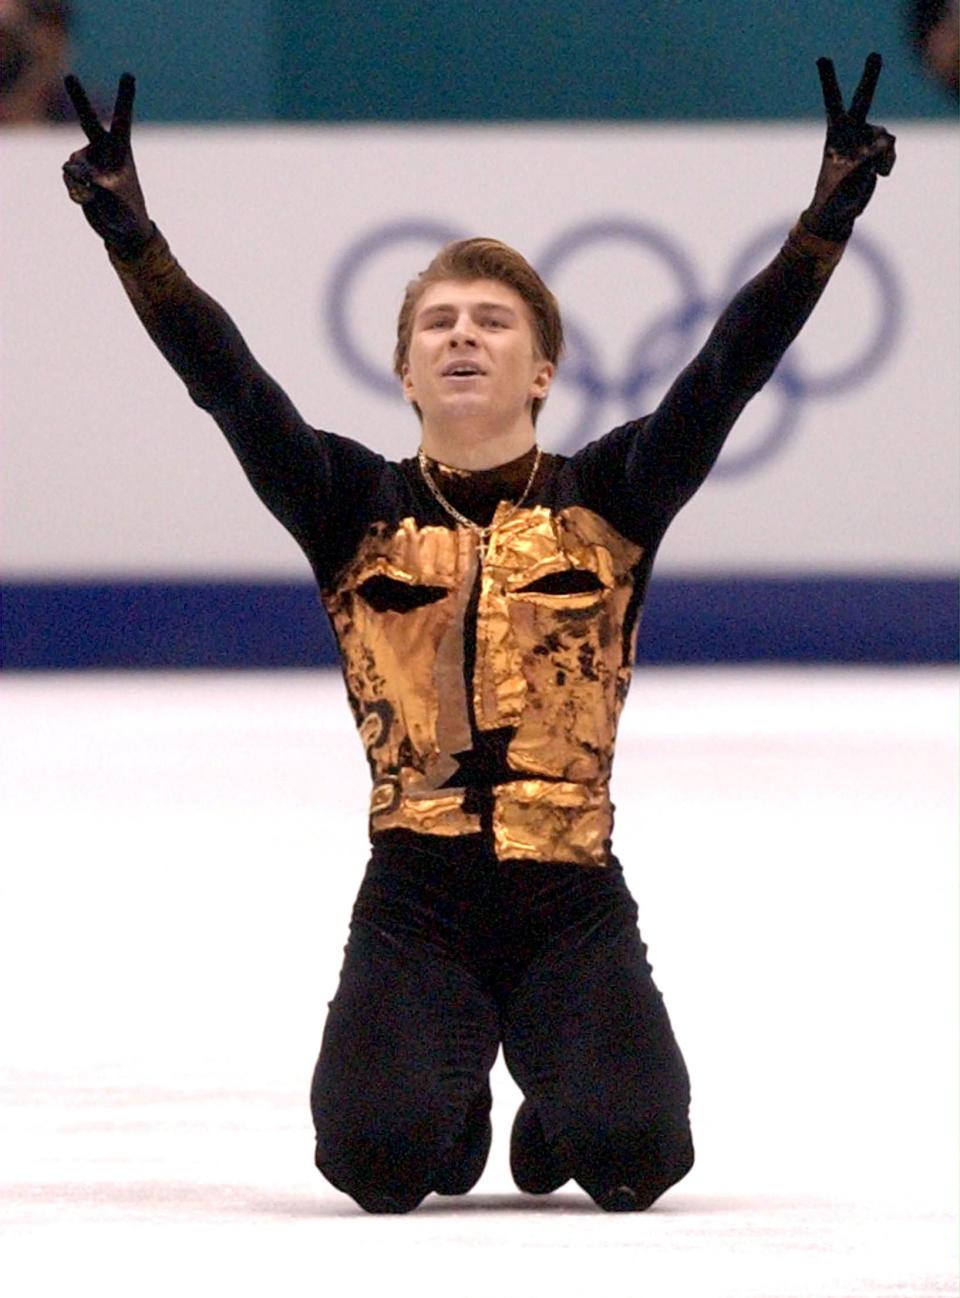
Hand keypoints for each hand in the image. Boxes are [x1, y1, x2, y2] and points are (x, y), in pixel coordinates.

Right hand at [62, 73, 153, 258]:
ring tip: (95, 196)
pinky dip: (74, 190)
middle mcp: (104, 151)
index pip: (123, 120)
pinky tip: (86, 199)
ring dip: (78, 181)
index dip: (125, 98)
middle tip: (69, 76)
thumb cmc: (127, 213)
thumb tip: (70, 167)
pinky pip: (67, 177)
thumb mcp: (114, 198)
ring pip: (72, 163)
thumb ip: (93, 179)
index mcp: (122, 151)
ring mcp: (89, 162)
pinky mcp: (78, 174)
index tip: (128, 74)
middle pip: (88, 121)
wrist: (122, 231)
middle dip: (78, 99)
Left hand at [802, 52, 895, 241]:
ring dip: (883, 151)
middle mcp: (851, 132)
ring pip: (884, 134)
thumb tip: (887, 141)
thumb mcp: (846, 180)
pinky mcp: (877, 152)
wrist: (838, 213)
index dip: (829, 81)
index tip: (822, 58)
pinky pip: (890, 149)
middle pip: (862, 100)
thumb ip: (867, 157)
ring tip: (873, 171)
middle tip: (875, 55)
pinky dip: (888, 161)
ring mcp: (865, 141)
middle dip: (870, 78)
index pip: (833, 103)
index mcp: (835, 135)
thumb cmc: (832, 198)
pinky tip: (881, 174)